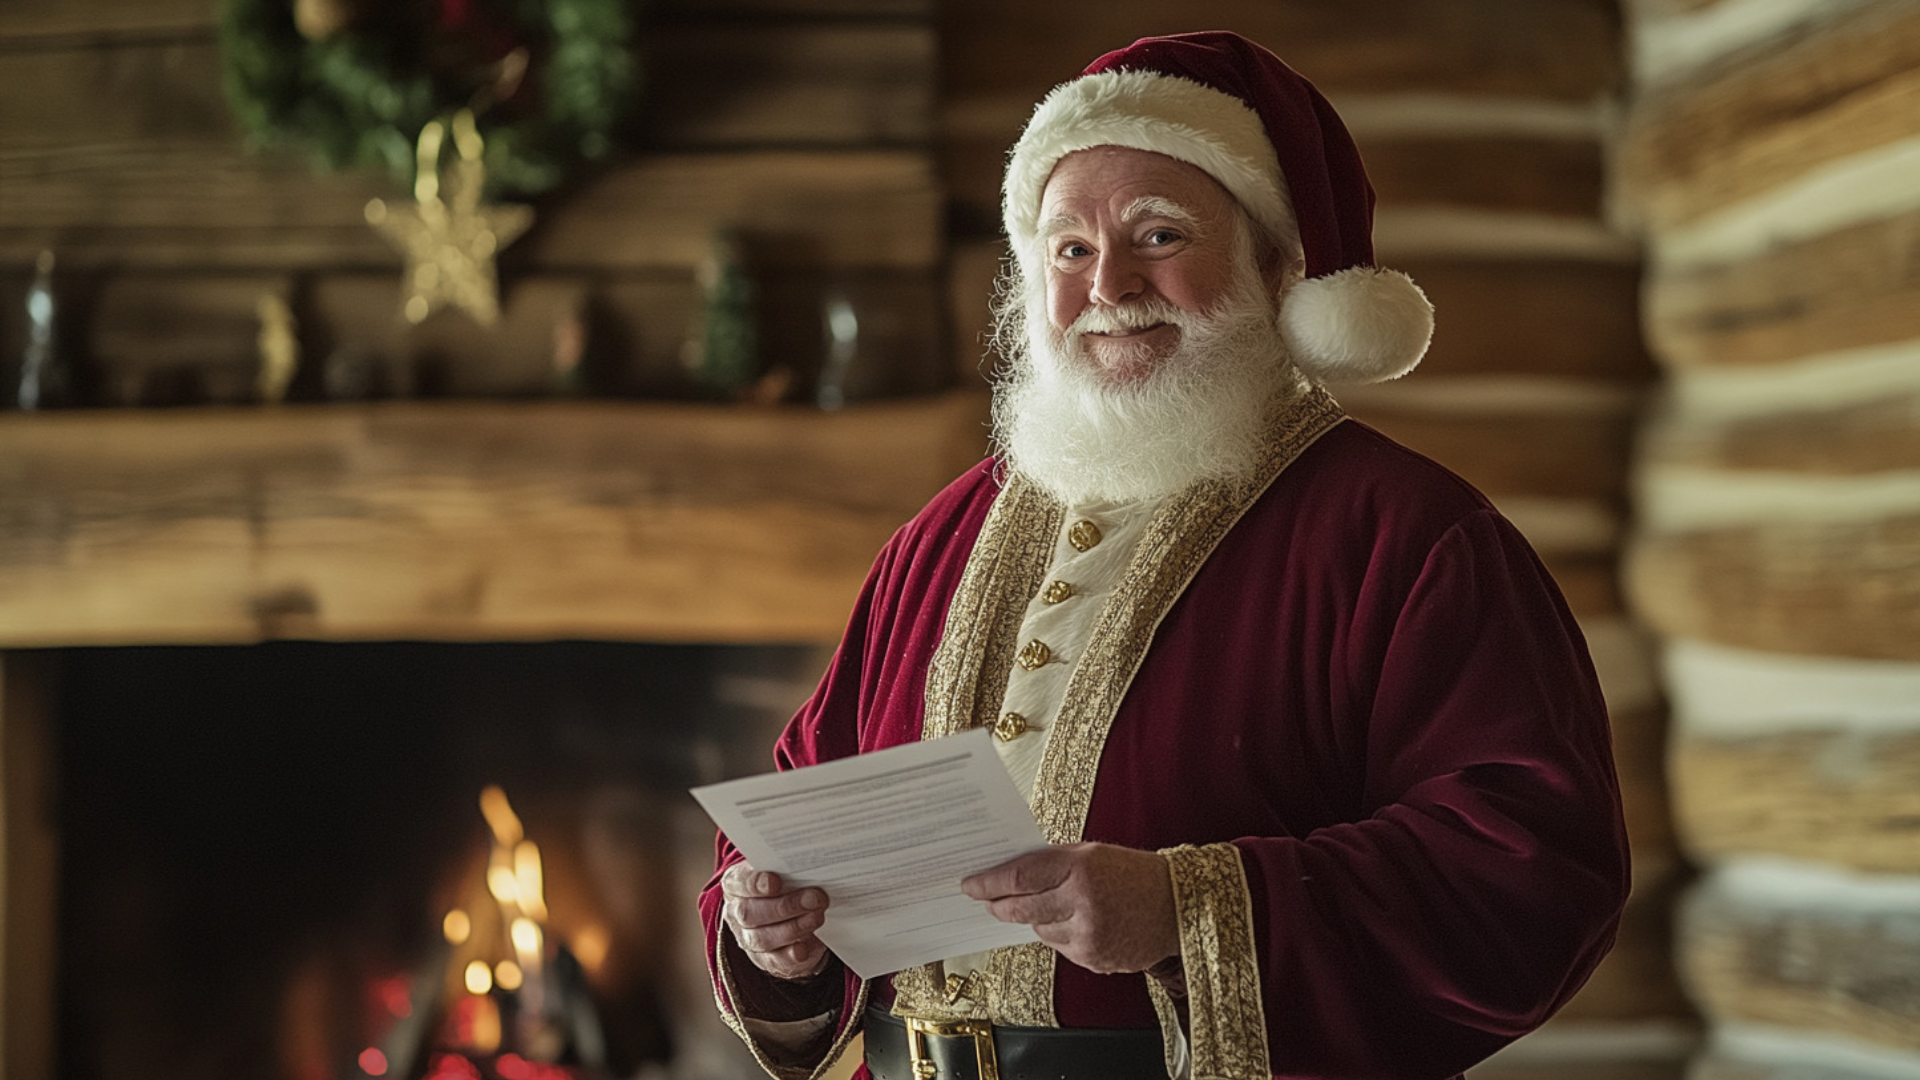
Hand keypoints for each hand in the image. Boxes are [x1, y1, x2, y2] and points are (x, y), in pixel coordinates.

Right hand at [720, 862, 832, 979]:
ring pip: (762, 938)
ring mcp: (747, 938)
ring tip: (817, 916)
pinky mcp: (763, 959)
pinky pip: (774, 960)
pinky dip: (790, 954)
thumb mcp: (782, 870)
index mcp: (735, 884)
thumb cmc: (784, 884)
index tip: (775, 881)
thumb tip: (810, 865)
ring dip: (793, 928)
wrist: (785, 913)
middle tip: (814, 898)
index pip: (739, 883)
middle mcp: (736, 912)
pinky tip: (803, 948)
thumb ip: (788, 868)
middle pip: (750, 913)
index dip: (755, 883)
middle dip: (785, 906)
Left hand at [960, 842, 1177, 973]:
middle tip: (987, 901)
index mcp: (1080, 867)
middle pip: (1021, 908)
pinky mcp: (1094, 958)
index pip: (1019, 877)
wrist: (1178, 906)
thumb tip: (1009, 874)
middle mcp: (1082, 901)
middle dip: (998, 905)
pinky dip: (1060, 935)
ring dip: (1035, 920)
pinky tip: (1078, 923)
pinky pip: (1060, 947)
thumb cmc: (1134, 874)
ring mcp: (1088, 934)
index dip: (989, 883)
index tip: (971, 885)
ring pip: (1039, 930)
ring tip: (1052, 906)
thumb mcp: (1092, 853)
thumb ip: (1052, 863)